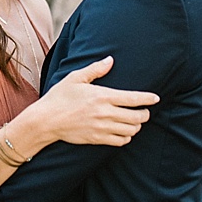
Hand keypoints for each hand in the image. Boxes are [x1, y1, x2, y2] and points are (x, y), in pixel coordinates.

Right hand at [27, 56, 158, 146]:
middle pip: (137, 116)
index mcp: (102, 96)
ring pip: (131, 130)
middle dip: (144, 114)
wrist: (46, 120)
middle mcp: (105, 113)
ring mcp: (102, 128)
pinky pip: (121, 141)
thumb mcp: (75, 78)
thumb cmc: (59, 97)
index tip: (155, 98)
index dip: (148, 99)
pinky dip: (126, 137)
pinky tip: (123, 132)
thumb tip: (110, 60)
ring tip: (133, 121)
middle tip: (143, 111)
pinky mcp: (98, 139)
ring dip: (136, 126)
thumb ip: (95, 69)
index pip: (133, 98)